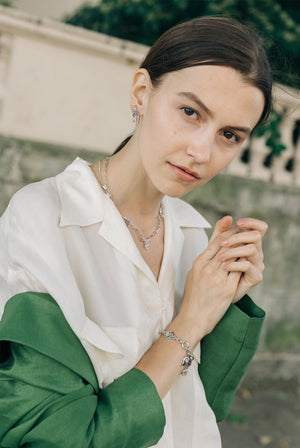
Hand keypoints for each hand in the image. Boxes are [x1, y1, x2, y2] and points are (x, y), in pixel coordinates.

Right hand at [176, 216, 242, 340]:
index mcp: (198, 263)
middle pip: (226, 246)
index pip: (215, 241)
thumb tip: (214, 247)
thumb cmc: (193, 296)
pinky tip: (250, 258)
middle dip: (237, 236)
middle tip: (246, 229)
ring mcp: (218, 279)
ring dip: (243, 248)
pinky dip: (245, 263)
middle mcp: (208, 269)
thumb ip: (204, 259)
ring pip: (234, 256)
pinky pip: (239, 271)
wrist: (194, 317)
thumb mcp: (194, 273)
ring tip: (250, 242)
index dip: (227, 232)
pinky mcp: (227, 289)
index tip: (235, 226)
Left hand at [217, 218, 267, 301]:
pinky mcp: (256, 277)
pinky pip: (248, 266)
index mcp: (250, 243)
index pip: (259, 227)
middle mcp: (257, 252)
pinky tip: (224, 267)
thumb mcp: (216, 248)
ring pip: (251, 249)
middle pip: (255, 236)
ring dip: (233, 251)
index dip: (252, 222)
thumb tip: (228, 217)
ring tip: (219, 257)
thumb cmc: (216, 269)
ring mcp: (257, 264)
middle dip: (237, 236)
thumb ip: (221, 232)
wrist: (215, 294)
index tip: (237, 222)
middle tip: (222, 243)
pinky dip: (234, 264)